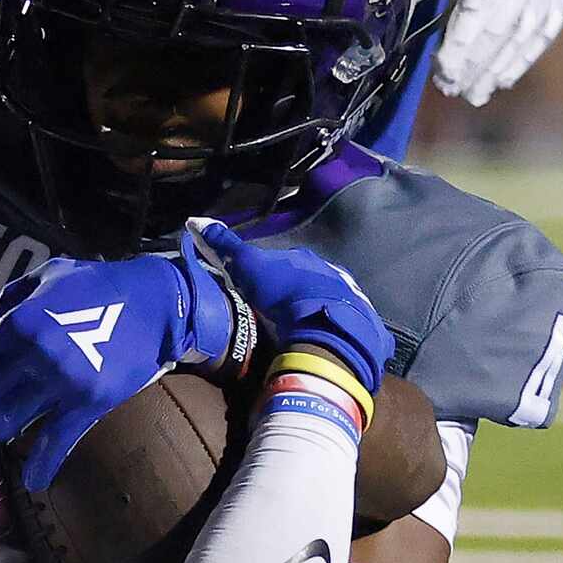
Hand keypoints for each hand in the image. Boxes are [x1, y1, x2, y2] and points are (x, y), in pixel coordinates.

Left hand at [0, 247, 240, 487]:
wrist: (156, 305)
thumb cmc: (100, 285)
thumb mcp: (48, 275)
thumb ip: (10, 299)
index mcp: (20, 322)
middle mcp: (35, 355)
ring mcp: (61, 383)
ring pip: (9, 422)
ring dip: (5, 428)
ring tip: (10, 426)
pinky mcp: (88, 404)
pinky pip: (55, 443)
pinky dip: (41, 466)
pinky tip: (34, 480)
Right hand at [185, 219, 385, 393]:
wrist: (324, 326)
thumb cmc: (283, 294)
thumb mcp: (249, 268)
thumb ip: (228, 247)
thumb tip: (197, 221)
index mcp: (306, 260)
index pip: (284, 263)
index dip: (269, 276)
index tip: (259, 291)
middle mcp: (332, 273)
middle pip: (309, 281)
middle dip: (296, 293)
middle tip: (280, 314)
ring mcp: (351, 299)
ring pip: (330, 302)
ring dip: (317, 311)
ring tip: (302, 331)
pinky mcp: (364, 326)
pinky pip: (350, 325)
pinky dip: (338, 330)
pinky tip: (328, 342)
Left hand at [424, 0, 562, 106]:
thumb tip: (410, 2)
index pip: (476, 9)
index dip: (459, 46)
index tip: (440, 71)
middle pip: (499, 31)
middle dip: (474, 65)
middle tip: (450, 90)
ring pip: (522, 37)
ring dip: (497, 69)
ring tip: (474, 94)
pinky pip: (544, 31)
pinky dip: (525, 58)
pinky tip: (504, 78)